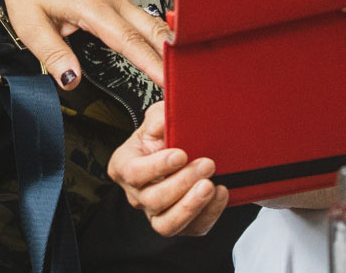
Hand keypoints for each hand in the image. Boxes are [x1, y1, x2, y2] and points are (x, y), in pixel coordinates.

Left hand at [0, 0, 169, 91]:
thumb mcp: (31, 25)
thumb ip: (54, 55)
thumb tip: (72, 80)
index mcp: (92, 6)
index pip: (129, 41)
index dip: (151, 63)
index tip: (167, 81)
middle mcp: (111, 0)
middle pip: (153, 30)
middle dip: (172, 56)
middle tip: (187, 82)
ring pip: (153, 23)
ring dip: (169, 47)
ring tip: (183, 73)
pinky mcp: (116, 0)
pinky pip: (145, 19)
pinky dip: (159, 37)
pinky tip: (166, 52)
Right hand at [108, 103, 229, 237]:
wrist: (178, 151)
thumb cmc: (162, 135)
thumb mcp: (157, 118)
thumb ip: (158, 117)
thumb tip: (164, 121)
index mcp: (124, 167)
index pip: (134, 173)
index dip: (157, 167)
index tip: (181, 154)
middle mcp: (137, 195)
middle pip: (153, 200)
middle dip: (182, 183)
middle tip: (206, 164)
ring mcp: (156, 214)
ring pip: (167, 224)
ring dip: (191, 205)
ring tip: (210, 186)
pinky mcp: (179, 224)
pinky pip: (192, 229)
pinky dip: (209, 213)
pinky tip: (220, 192)